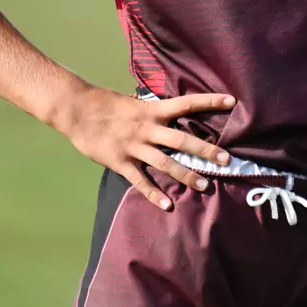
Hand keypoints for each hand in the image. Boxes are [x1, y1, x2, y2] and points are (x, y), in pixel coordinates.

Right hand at [58, 88, 234, 210]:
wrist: (76, 110)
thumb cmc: (105, 103)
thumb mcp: (134, 102)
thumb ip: (153, 110)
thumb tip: (172, 112)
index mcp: (152, 110)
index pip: (186, 103)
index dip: (209, 102)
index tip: (231, 101)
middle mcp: (147, 129)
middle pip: (181, 141)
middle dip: (205, 150)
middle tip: (226, 159)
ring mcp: (134, 147)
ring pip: (165, 163)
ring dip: (186, 175)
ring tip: (205, 186)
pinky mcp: (120, 162)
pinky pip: (140, 181)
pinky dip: (153, 194)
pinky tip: (168, 205)